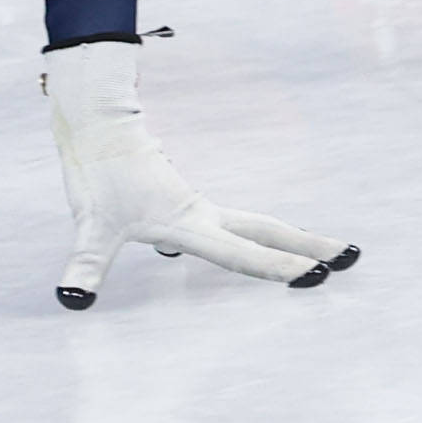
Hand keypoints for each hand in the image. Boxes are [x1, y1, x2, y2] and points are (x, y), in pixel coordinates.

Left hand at [41, 39, 354, 309]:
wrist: (99, 122)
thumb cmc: (97, 173)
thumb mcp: (90, 225)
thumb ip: (85, 264)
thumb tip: (71, 300)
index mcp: (187, 222)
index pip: (239, 251)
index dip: (275, 266)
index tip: (314, 275)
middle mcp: (201, 215)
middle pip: (267, 230)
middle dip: (307, 245)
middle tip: (350, 256)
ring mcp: (197, 206)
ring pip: (257, 224)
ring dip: (293, 237)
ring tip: (327, 251)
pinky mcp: (186, 201)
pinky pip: (238, 223)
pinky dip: (266, 234)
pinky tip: (268, 242)